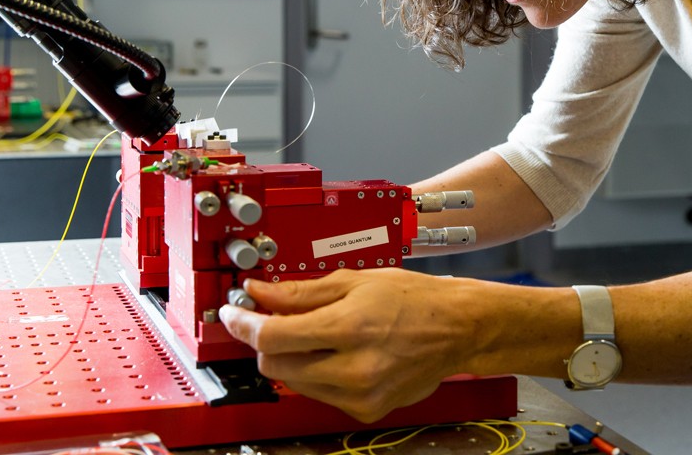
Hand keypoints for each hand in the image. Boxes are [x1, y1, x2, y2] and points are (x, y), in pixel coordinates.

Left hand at [218, 269, 472, 422]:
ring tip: (318, 334)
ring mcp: (359, 394)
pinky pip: (318, 394)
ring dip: (292, 357)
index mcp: (349, 327)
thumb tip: (259, 292)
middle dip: (268, 340)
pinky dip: (317, 374)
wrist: (458, 328)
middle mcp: (353, 368)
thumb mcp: (356, 281)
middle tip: (278, 319)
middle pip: (275, 364)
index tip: (234, 314)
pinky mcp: (365, 410)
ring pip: (293, 382)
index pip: (272, 335)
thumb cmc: (415, 299)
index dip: (244, 324)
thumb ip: (301, 291)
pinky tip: (337, 354)